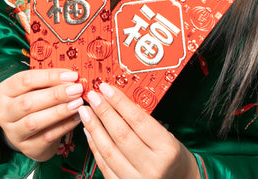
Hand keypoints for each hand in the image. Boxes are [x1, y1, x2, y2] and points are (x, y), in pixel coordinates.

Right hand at [0, 68, 84, 161]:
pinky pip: (47, 136)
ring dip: (59, 111)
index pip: (25, 80)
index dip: (50, 77)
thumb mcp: (37, 89)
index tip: (72, 76)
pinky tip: (77, 117)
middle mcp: (4, 113)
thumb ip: (50, 82)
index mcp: (4, 91)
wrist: (31, 134)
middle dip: (56, 95)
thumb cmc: (36, 103)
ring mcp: (13, 132)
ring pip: (34, 122)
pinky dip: (64, 126)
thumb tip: (73, 77)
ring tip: (78, 103)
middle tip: (77, 89)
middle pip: (27, 102)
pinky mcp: (27, 147)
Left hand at [78, 82, 199, 178]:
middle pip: (121, 135)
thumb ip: (143, 124)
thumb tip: (116, 102)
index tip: (106, 88)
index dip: (119, 102)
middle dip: (103, 112)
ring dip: (94, 128)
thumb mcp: (167, 136)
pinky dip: (95, 147)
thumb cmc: (172, 156)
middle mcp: (152, 167)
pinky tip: (89, 132)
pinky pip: (104, 165)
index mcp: (167, 150)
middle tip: (92, 97)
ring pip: (109, 151)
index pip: (138, 120)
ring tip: (86, 112)